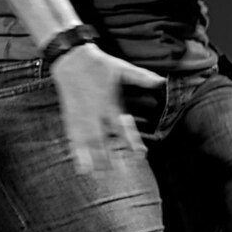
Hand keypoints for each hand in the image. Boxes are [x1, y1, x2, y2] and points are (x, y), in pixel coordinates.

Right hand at [50, 44, 164, 174]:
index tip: (140, 154)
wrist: (70, 57)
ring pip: (88, 141)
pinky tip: (80, 166)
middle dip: (111, 156)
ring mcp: (81, 116)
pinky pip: (73, 137)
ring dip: (94, 158)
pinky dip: (76, 152)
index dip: (131, 141)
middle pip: (104, 139)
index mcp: (109, 103)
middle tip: (121, 172)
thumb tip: (161, 81)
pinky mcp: (70, 117)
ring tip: (100, 174)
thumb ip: (141, 77)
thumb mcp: (121, 67)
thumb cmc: (98, 63)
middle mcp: (95, 112)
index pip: (122, 127)